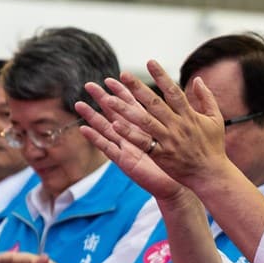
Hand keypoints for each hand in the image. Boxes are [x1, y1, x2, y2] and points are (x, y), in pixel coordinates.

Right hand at [79, 77, 186, 202]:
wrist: (178, 184)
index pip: (133, 105)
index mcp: (147, 127)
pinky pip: (108, 149)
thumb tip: (184, 95)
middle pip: (115, 114)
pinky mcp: (125, 161)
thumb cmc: (180, 160)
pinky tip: (84, 129)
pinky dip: (96, 139)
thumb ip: (176, 115)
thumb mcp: (178, 133)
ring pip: (107, 129)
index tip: (114, 78)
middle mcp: (134, 135)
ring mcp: (128, 148)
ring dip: (92, 117)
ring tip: (78, 104)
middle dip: (102, 99)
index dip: (123, 92)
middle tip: (89, 85)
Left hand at [82, 63, 228, 193]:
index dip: (161, 76)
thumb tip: (198, 79)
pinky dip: (129, 134)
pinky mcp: (161, 155)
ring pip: (144, 121)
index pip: (173, 91)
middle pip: (154, 103)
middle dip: (138, 88)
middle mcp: (178, 126)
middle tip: (123, 75)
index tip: (150, 62)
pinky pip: (142, 142)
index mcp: (190, 116)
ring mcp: (169, 140)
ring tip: (109, 99)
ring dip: (126, 110)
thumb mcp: (216, 119)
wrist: (211, 174)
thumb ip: (207, 98)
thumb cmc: (213, 146)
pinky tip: (114, 125)